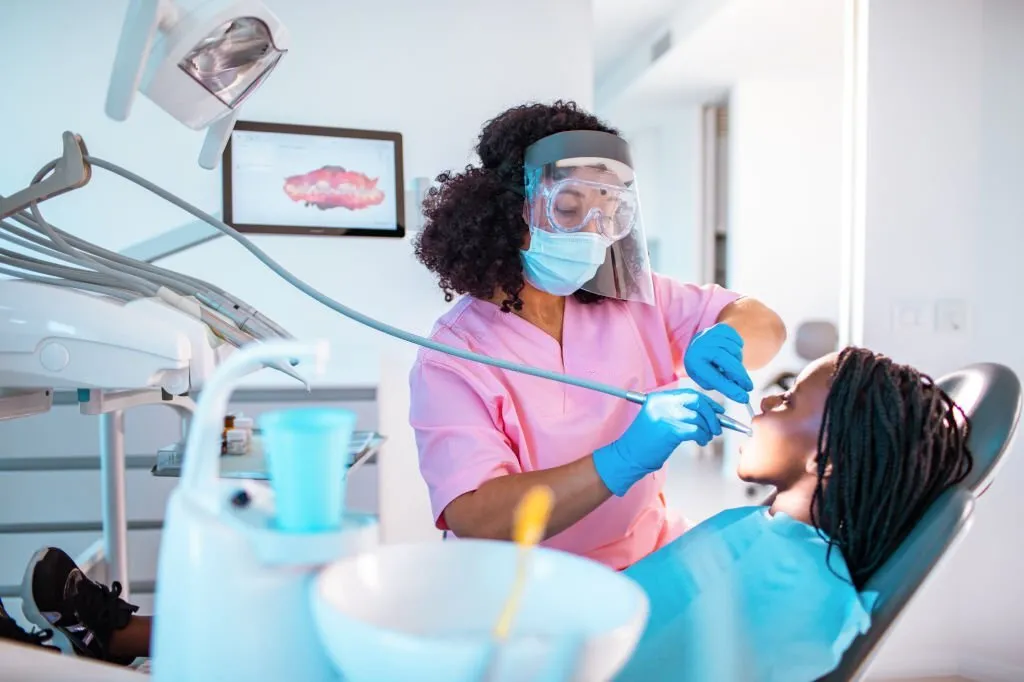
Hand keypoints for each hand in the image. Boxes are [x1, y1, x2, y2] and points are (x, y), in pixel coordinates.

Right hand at [593, 389, 723, 496]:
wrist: (627, 455)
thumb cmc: (644, 441)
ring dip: (708, 429)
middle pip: (697, 401)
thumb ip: (678, 411)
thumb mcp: (658, 418)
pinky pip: (696, 430)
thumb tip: (707, 413)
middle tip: (717, 426)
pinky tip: (700, 441)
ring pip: (699, 418)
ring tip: (705, 437)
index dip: (707, 402)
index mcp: (659, 397)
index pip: (690, 394)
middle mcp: (662, 403)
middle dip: (712, 415)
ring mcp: (666, 416)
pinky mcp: (670, 431)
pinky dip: (702, 437)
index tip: (718, 411)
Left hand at [683, 323, 754, 403]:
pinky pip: (738, 341)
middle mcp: (699, 345)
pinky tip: (731, 354)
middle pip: (726, 361)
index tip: (743, 398)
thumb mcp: (707, 379)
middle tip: (749, 387)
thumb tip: (740, 395)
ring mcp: (710, 334)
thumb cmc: (705, 367)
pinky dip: (738, 349)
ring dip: (738, 362)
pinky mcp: (720, 328)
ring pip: (734, 351)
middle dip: (740, 376)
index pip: (714, 377)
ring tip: (732, 367)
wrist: (701, 345)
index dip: (730, 388)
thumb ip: (722, 385)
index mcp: (693, 361)